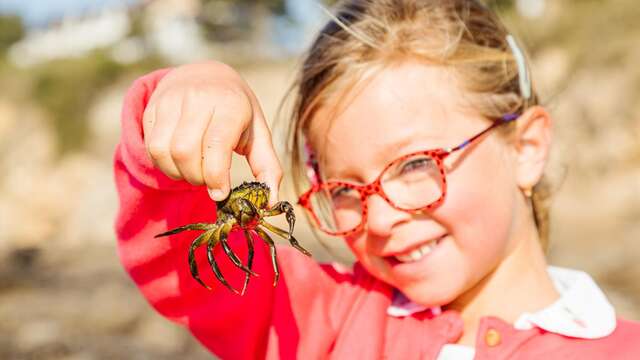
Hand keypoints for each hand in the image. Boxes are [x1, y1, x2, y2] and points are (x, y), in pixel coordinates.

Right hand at [142, 61, 282, 204]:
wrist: (207, 74)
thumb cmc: (237, 112)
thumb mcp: (258, 133)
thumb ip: (268, 167)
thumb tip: (271, 202)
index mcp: (230, 104)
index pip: (216, 145)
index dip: (216, 176)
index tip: (221, 193)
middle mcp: (198, 98)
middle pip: (185, 152)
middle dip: (196, 177)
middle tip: (207, 180)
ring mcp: (171, 100)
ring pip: (163, 151)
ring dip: (177, 173)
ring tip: (193, 170)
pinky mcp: (152, 107)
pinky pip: (150, 146)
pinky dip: (164, 163)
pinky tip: (179, 159)